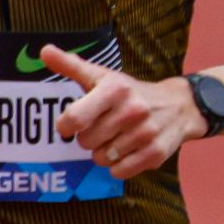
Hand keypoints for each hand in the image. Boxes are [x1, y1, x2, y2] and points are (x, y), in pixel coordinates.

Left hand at [45, 45, 202, 179]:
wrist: (179, 105)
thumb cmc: (131, 91)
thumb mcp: (102, 75)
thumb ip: (71, 65)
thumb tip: (44, 51)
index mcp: (115, 89)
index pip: (75, 118)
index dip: (65, 126)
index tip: (69, 125)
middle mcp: (132, 110)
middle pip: (86, 142)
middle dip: (88, 138)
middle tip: (101, 128)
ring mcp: (146, 133)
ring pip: (102, 159)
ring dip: (103, 153)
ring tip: (116, 138)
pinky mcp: (156, 153)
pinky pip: (120, 171)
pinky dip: (118, 166)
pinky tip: (127, 151)